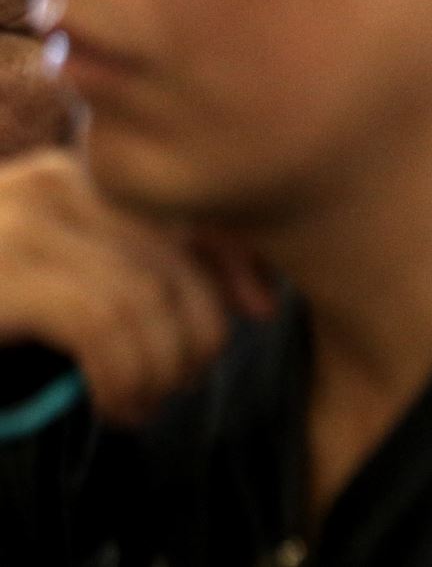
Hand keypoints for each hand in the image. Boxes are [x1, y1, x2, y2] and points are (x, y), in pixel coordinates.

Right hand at [0, 151, 275, 425]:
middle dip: (201, 327)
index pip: (192, 205)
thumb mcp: (71, 276)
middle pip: (180, 253)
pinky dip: (128, 376)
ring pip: (149, 296)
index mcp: (79, 174)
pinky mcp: (4, 271)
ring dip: (162, 366)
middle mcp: (55, 180)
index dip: (238, 260)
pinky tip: (116, 405)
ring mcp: (23, 221)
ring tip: (143, 401)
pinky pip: (108, 325)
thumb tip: (255, 298)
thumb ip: (144, 269)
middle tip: (179, 381)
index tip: (260, 311)